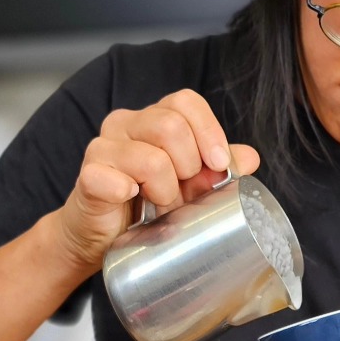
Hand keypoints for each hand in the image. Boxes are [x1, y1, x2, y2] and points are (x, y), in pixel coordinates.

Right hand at [58, 89, 259, 272]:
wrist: (104, 238)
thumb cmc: (146, 205)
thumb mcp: (190, 185)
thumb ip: (216, 169)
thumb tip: (250, 158)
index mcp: (152, 118)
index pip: (185, 102)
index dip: (208, 131)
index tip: (219, 164)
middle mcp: (124, 123)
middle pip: (171, 126)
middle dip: (188, 167)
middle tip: (181, 191)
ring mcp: (102, 148)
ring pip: (152, 159)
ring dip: (165, 191)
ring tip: (157, 204)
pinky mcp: (89, 176)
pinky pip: (116, 181)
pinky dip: (131, 196)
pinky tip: (130, 202)